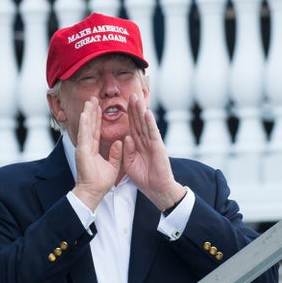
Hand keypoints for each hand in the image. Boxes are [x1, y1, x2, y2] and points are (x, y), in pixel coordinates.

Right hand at [71, 97, 121, 210]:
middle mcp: (86, 147)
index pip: (96, 130)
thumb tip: (118, 143)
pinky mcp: (82, 151)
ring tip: (90, 101)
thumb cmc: (100, 182)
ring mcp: (83, 148)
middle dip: (91, 112)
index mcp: (92, 149)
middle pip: (90, 126)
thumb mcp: (113, 166)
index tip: (99, 107)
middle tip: (93, 99)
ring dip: (88, 113)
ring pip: (86, 127)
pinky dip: (85, 124)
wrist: (93, 192)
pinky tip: (86, 114)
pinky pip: (84, 135)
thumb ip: (115, 154)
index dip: (97, 119)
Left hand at [122, 94, 185, 210]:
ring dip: (141, 111)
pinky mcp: (158, 146)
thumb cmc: (143, 177)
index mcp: (137, 144)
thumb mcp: (129, 163)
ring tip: (138, 98)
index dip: (128, 115)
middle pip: (138, 122)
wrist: (155, 188)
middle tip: (131, 94)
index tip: (123, 104)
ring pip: (145, 124)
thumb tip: (126, 138)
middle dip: (135, 108)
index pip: (132, 126)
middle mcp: (145, 141)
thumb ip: (126, 150)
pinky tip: (147, 113)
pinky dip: (149, 123)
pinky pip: (152, 132)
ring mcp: (152, 142)